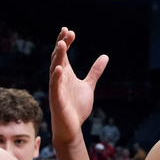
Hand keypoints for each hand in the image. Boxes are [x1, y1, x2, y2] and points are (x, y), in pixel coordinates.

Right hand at [49, 27, 107, 146]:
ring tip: (62, 44)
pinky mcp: (56, 99)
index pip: (63, 54)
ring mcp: (56, 88)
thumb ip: (95, 72)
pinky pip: (55, 87)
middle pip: (58, 57)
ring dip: (58, 57)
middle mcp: (59, 78)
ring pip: (55, 69)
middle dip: (61, 44)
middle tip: (66, 32)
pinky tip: (60, 68)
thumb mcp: (89, 86)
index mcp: (66, 74)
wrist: (72, 128)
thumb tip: (105, 57)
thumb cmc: (77, 108)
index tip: (69, 31)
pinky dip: (57, 77)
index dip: (65, 41)